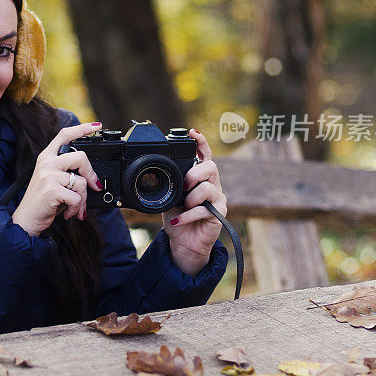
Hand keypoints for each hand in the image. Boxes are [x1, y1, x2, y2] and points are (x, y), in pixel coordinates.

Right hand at [12, 122, 103, 236]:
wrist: (26, 219)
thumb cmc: (43, 201)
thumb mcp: (52, 180)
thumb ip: (66, 171)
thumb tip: (92, 176)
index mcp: (46, 157)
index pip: (64, 135)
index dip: (81, 128)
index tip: (96, 125)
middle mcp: (46, 162)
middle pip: (81, 157)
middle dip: (91, 174)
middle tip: (94, 186)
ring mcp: (48, 175)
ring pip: (81, 182)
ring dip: (83, 199)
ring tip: (76, 207)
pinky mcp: (52, 190)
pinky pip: (76, 198)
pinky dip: (77, 209)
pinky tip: (69, 213)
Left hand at [163, 128, 225, 276]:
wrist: (183, 243)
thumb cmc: (177, 217)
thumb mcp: (169, 198)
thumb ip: (170, 185)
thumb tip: (156, 175)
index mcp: (199, 178)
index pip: (204, 156)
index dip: (201, 143)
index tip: (193, 133)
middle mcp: (211, 185)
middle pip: (211, 167)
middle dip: (195, 174)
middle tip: (185, 185)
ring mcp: (217, 199)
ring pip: (209, 188)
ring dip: (192, 198)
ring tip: (183, 206)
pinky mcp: (219, 214)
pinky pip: (205, 209)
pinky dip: (188, 215)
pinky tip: (178, 220)